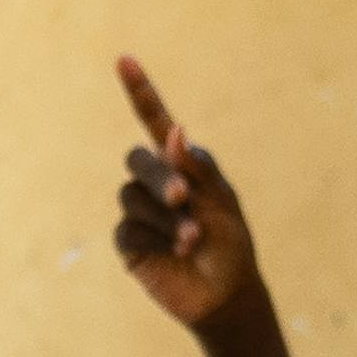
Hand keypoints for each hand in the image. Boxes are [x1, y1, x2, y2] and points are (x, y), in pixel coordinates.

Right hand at [109, 56, 263, 332]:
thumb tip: (172, 132)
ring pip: (132, 197)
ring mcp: (139, 212)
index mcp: (180, 163)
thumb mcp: (223, 202)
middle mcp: (155, 183)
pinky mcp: (130, 244)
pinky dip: (155, 238)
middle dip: (159, 176)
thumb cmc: (231, 245)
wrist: (226, 296)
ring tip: (194, 240)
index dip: (140, 91)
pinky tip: (178, 251)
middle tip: (184, 198)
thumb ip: (198, 168)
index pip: (154, 121)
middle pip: (136, 160)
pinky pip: (128, 229)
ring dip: (165, 217)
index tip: (124, 60)